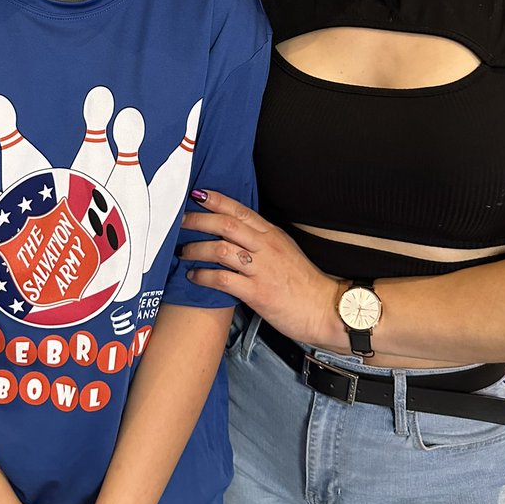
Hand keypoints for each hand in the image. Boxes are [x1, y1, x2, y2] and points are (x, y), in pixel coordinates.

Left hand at [180, 190, 341, 348]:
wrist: (325, 309)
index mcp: (272, 235)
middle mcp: (266, 247)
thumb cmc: (304, 283)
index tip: (197, 194)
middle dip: (198, 220)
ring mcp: (261, 269)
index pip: (240, 210)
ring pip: (221, 249)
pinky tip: (194, 276)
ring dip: (196, 248)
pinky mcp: (257, 292)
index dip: (216, 200)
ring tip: (183, 251)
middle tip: (180, 221)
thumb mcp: (285, 251)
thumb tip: (236, 234)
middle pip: (225, 225)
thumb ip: (262, 241)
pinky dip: (204, 276)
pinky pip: (223, 279)